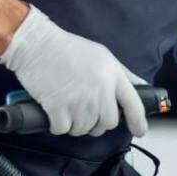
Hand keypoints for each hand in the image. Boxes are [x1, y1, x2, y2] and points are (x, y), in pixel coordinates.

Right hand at [0, 5, 148, 137]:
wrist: (36, 45)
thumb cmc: (68, 48)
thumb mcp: (102, 55)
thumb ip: (122, 73)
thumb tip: (140, 86)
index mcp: (112, 74)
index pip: (133, 104)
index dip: (138, 121)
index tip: (139, 131)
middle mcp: (100, 89)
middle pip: (108, 122)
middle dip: (98, 122)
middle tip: (86, 112)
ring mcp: (80, 100)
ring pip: (85, 129)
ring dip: (76, 123)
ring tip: (67, 106)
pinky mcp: (58, 108)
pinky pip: (63, 129)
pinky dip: (58, 125)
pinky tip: (55, 111)